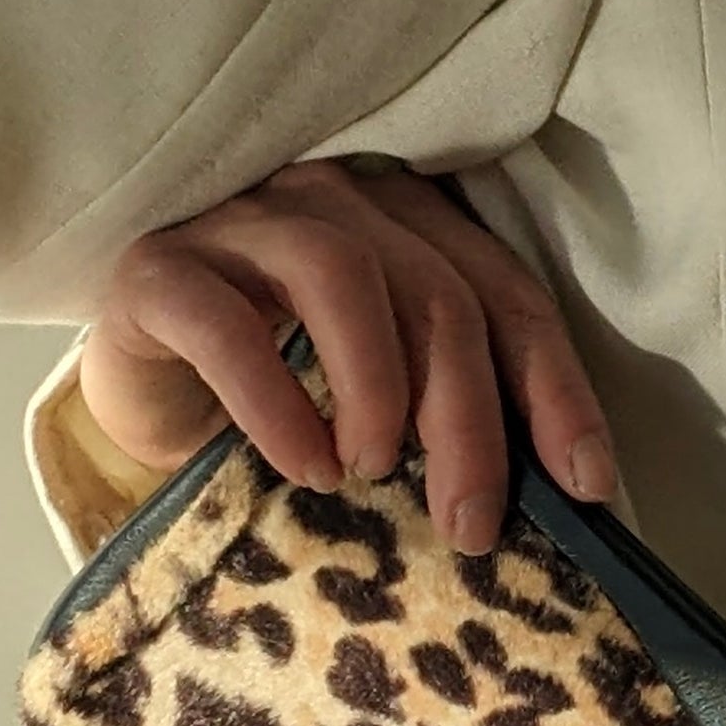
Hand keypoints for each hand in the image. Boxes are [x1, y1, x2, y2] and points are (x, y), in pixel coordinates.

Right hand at [76, 159, 619, 554]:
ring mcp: (242, 223)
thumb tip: (549, 500)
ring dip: (378, 388)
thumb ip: (446, 412)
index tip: (585, 486)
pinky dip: (276, 401)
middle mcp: (334, 204)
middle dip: (469, 417)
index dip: (555, 389)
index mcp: (408, 227)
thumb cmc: (282, 396)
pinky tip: (302, 466)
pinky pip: (225, 323)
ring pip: (343, 276)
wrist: (139, 390)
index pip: (506, 294)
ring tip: (371, 472)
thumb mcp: (378, 402)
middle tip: (470, 521)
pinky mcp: (158, 268)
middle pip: (436, 293)